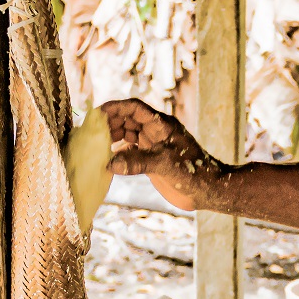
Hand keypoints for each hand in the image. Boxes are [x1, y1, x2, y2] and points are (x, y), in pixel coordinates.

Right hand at [100, 99, 222, 211]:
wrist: (207, 191)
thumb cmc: (193, 172)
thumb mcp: (164, 164)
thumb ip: (138, 162)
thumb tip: (110, 163)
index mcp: (162, 125)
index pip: (135, 108)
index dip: (116, 107)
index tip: (98, 112)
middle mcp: (156, 132)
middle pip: (127, 120)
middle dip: (110, 123)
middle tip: (91, 132)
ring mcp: (153, 146)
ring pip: (127, 136)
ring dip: (112, 139)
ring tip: (95, 146)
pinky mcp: (151, 161)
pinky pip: (130, 153)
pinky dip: (118, 155)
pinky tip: (107, 161)